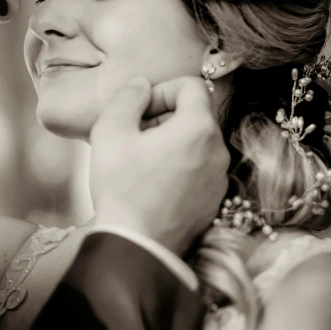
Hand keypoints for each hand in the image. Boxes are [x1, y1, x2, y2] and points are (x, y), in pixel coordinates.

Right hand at [89, 76, 229, 255]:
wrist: (137, 246)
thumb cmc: (123, 188)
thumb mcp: (111, 131)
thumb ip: (128, 98)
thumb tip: (141, 85)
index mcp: (199, 129)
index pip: (190, 86)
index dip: (161, 89)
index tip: (139, 110)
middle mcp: (218, 151)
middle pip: (194, 114)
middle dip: (163, 116)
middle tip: (133, 134)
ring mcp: (218, 179)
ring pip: (196, 143)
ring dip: (170, 141)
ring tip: (139, 160)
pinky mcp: (212, 202)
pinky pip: (198, 169)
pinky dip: (177, 166)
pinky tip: (151, 182)